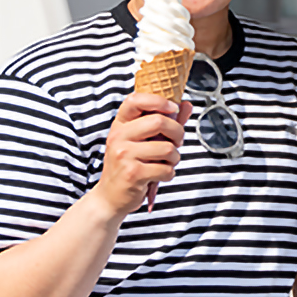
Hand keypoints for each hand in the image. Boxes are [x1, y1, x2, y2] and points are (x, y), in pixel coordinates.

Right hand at [92, 93, 191, 215]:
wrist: (110, 197)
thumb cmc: (129, 165)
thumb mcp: (141, 141)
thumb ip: (164, 122)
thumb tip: (186, 104)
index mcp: (120, 125)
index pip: (136, 100)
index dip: (159, 100)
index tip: (173, 108)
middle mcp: (119, 137)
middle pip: (159, 121)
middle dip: (178, 133)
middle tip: (176, 143)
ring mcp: (124, 155)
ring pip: (167, 148)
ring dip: (175, 158)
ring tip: (166, 163)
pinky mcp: (133, 173)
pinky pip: (166, 169)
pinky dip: (169, 174)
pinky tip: (159, 176)